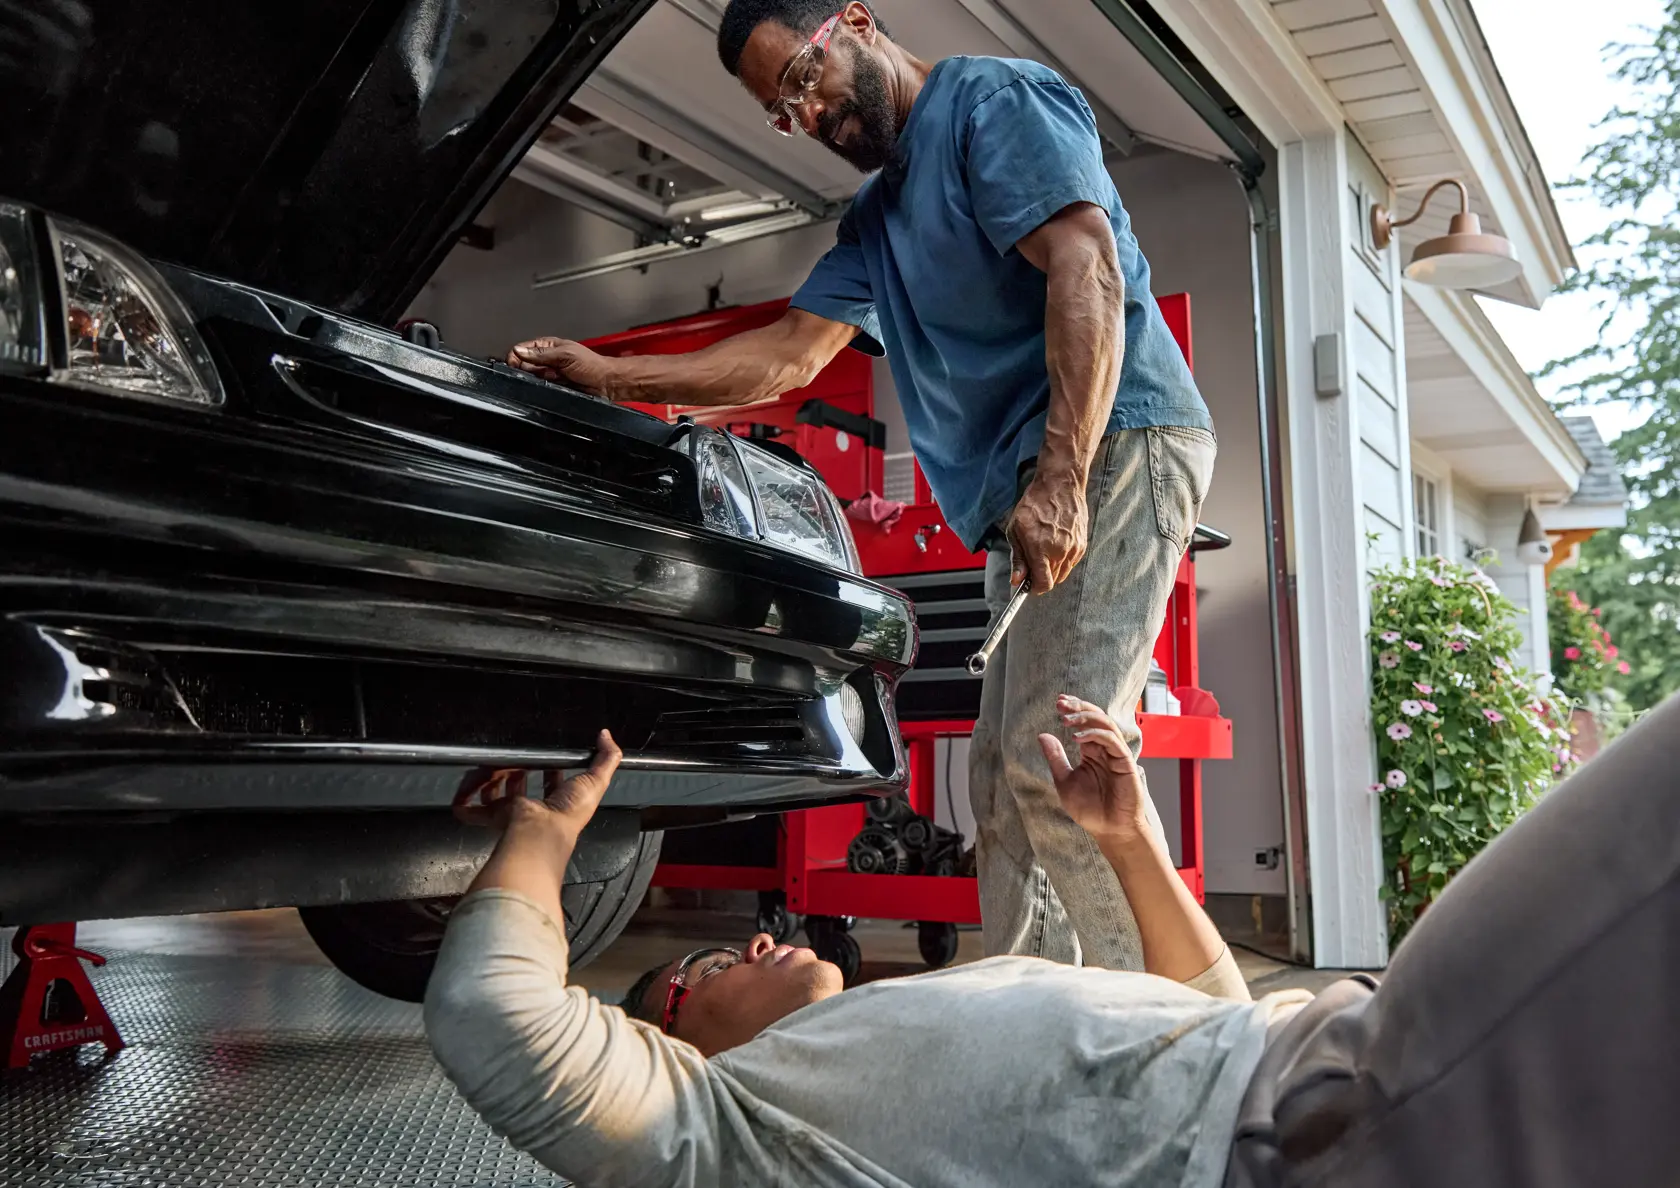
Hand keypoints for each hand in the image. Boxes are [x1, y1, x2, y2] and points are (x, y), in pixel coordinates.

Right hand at [453, 730, 623, 839]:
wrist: (542, 832)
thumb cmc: (570, 811)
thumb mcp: (596, 779)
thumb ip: (607, 757)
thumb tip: (606, 736)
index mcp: (559, 799)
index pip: (553, 781)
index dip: (550, 769)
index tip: (546, 758)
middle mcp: (535, 807)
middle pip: (522, 785)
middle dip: (516, 772)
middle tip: (513, 760)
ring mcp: (514, 812)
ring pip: (498, 794)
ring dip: (491, 783)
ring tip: (487, 770)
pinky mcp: (496, 817)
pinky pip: (476, 812)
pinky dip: (467, 806)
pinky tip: (460, 800)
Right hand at [507, 337, 618, 394]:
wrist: (605, 383)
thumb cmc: (591, 366)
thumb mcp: (564, 355)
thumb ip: (541, 354)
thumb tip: (519, 351)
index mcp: (548, 346)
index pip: (523, 349)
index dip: (516, 355)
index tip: (513, 363)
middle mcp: (546, 360)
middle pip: (524, 364)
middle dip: (524, 369)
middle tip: (535, 373)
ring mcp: (549, 374)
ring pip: (530, 377)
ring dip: (533, 380)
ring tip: (546, 380)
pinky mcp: (553, 387)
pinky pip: (540, 388)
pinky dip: (539, 389)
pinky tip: (545, 388)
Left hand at [1007, 471, 1087, 593]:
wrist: (1060, 485)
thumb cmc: (1035, 504)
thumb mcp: (1015, 530)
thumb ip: (1018, 558)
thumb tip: (1017, 580)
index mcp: (1041, 549)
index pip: (1043, 584)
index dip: (1034, 588)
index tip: (1028, 585)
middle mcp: (1060, 552)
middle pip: (1053, 580)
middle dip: (1041, 577)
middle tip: (1032, 563)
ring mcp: (1074, 548)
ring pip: (1062, 573)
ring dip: (1052, 569)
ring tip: (1043, 550)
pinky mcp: (1082, 544)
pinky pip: (1071, 562)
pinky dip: (1061, 560)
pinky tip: (1054, 544)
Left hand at [1039, 696, 1150, 849]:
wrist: (1110, 830)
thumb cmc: (1090, 810)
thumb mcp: (1065, 781)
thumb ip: (1056, 758)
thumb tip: (1042, 735)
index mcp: (1092, 751)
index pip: (1084, 723)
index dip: (1073, 710)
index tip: (1058, 703)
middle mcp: (1105, 749)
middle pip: (1096, 717)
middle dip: (1079, 707)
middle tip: (1061, 703)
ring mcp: (1116, 754)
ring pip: (1105, 724)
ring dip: (1086, 717)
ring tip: (1066, 719)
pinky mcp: (1125, 762)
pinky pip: (1112, 740)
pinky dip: (1095, 734)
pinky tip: (1077, 738)